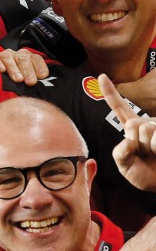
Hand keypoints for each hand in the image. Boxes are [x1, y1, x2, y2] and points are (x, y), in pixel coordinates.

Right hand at [0, 48, 49, 85]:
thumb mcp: (26, 83)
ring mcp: (2, 55)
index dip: (40, 67)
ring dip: (14, 68)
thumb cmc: (14, 85)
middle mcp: (16, 55)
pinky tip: (1, 70)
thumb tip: (44, 87)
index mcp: (27, 59)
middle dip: (28, 70)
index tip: (42, 77)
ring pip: (8, 57)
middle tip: (30, 82)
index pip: (36, 59)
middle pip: (23, 58)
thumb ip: (34, 82)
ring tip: (18, 79)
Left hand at [101, 74, 155, 192]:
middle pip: (133, 124)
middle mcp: (147, 123)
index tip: (101, 76)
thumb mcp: (125, 166)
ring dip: (149, 147)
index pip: (119, 108)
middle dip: (137, 143)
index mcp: (132, 128)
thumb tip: (128, 142)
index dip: (110, 92)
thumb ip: (120, 154)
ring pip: (146, 130)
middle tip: (146, 154)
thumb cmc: (144, 174)